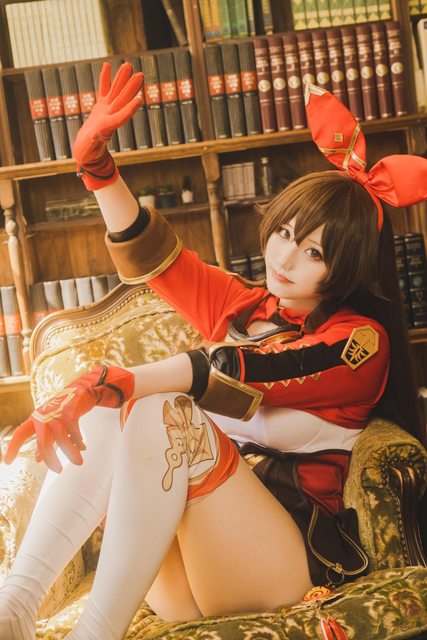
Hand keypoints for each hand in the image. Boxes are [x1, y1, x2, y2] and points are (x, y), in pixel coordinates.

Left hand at [4, 365, 134, 471]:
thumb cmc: (65, 408)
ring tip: (78, 461)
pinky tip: (82, 447)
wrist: (83, 389)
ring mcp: (57, 412)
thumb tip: (37, 459)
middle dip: (50, 459)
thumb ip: (45, 440)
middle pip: (43, 442)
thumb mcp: (52, 424)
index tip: (8, 462)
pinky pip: (73, 430)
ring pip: (61, 438)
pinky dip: (78, 440)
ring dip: (70, 452)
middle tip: (58, 470)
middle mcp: (44, 414)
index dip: (13, 447)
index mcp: (36, 417)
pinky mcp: (70, 410)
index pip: (20, 433)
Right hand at [73, 61, 143, 189]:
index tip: (140, 99)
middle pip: (121, 101)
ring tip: (128, 65)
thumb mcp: (88, 150)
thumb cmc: (86, 153)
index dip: (129, 109)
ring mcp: (106, 111)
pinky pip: (103, 90)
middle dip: (130, 88)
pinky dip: (105, 78)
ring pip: (115, 92)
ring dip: (122, 79)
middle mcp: (110, 117)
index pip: (121, 118)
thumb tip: (96, 136)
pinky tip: (107, 64)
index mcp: (107, 128)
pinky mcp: (100, 107)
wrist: (86, 151)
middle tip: (141, 75)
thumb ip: (92, 141)